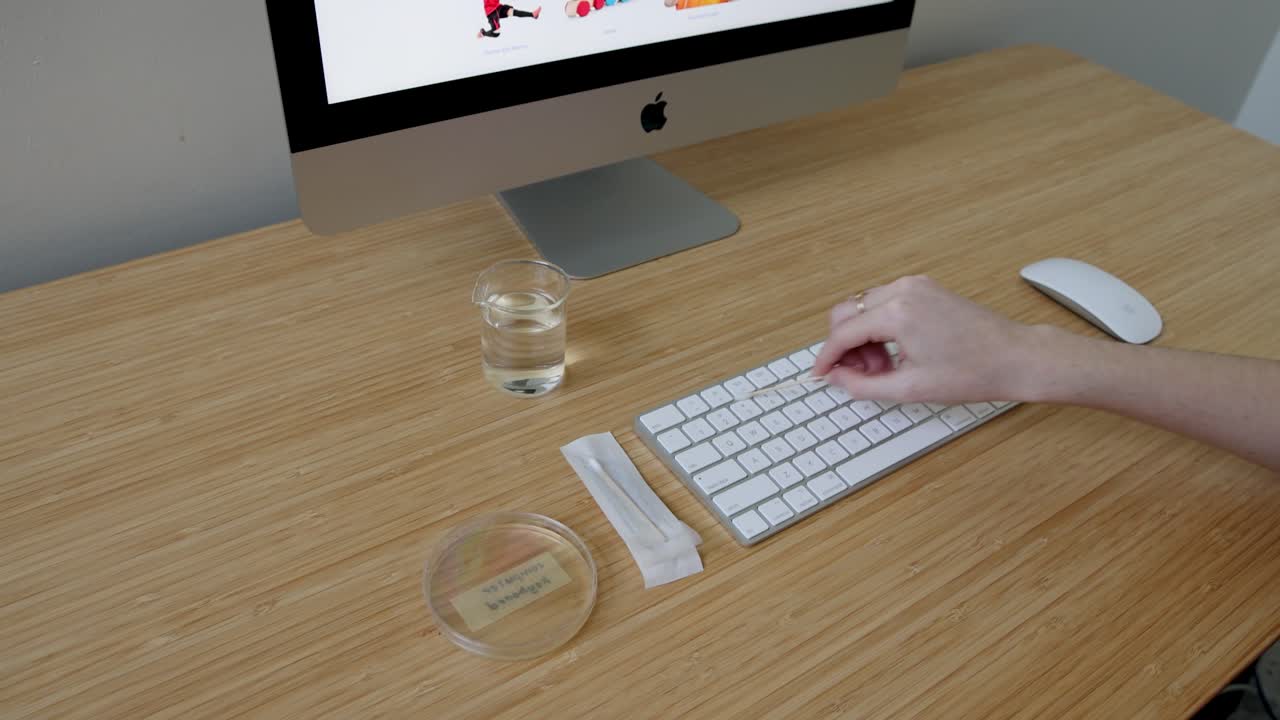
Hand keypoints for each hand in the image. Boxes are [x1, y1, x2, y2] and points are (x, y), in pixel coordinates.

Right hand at [812, 276, 1042, 403]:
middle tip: (859, 375)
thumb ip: (863, 385)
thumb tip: (837, 379)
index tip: (821, 374)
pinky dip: (880, 326)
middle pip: (847, 312)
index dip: (827, 357)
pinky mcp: (926, 289)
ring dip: (863, 337)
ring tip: (883, 368)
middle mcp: (904, 290)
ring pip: (864, 307)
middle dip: (846, 346)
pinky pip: (886, 303)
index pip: (843, 332)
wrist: (1017, 358)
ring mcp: (916, 286)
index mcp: (898, 312)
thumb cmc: (974, 372)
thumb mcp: (910, 388)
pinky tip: (896, 353)